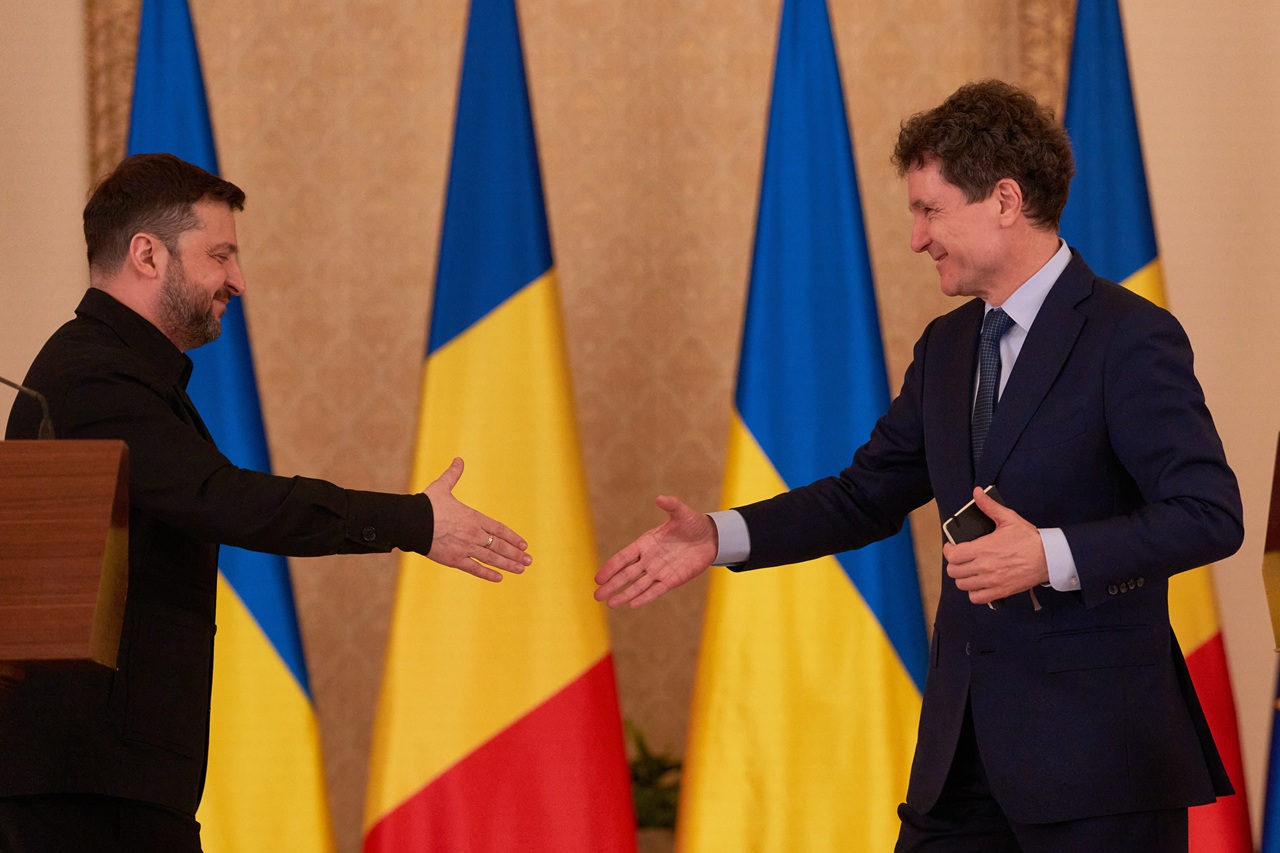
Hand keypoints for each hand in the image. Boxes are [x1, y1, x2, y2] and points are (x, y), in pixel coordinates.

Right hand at [424, 458, 531, 581]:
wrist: (411, 521)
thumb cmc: (426, 504)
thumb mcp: (442, 487)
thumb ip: (453, 475)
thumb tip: (458, 460)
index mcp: (473, 517)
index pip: (499, 529)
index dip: (512, 537)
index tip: (523, 544)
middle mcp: (473, 534)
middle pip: (499, 545)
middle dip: (515, 553)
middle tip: (528, 560)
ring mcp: (465, 548)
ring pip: (491, 558)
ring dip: (508, 564)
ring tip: (521, 568)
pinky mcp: (454, 559)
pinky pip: (474, 568)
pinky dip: (487, 574)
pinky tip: (499, 578)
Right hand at [594, 495, 717, 607]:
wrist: (710, 537)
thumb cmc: (692, 523)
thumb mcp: (681, 513)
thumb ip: (671, 506)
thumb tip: (660, 498)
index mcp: (645, 543)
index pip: (623, 557)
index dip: (611, 567)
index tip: (598, 578)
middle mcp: (649, 559)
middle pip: (626, 575)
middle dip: (612, 585)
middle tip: (597, 596)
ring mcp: (659, 571)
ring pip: (638, 585)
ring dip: (625, 595)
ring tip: (610, 605)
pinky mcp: (672, 580)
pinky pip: (656, 590)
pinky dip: (645, 597)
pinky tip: (632, 605)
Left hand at [943, 486, 1048, 604]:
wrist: (1049, 557)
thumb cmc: (1029, 538)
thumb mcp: (1009, 518)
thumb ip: (989, 506)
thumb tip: (977, 493)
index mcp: (983, 548)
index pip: (952, 555)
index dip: (949, 550)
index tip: (953, 547)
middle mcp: (984, 567)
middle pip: (954, 571)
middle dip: (955, 564)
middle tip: (962, 559)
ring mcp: (992, 581)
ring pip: (963, 585)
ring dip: (963, 578)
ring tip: (970, 571)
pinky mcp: (1000, 592)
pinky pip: (977, 598)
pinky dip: (975, 592)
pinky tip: (979, 583)